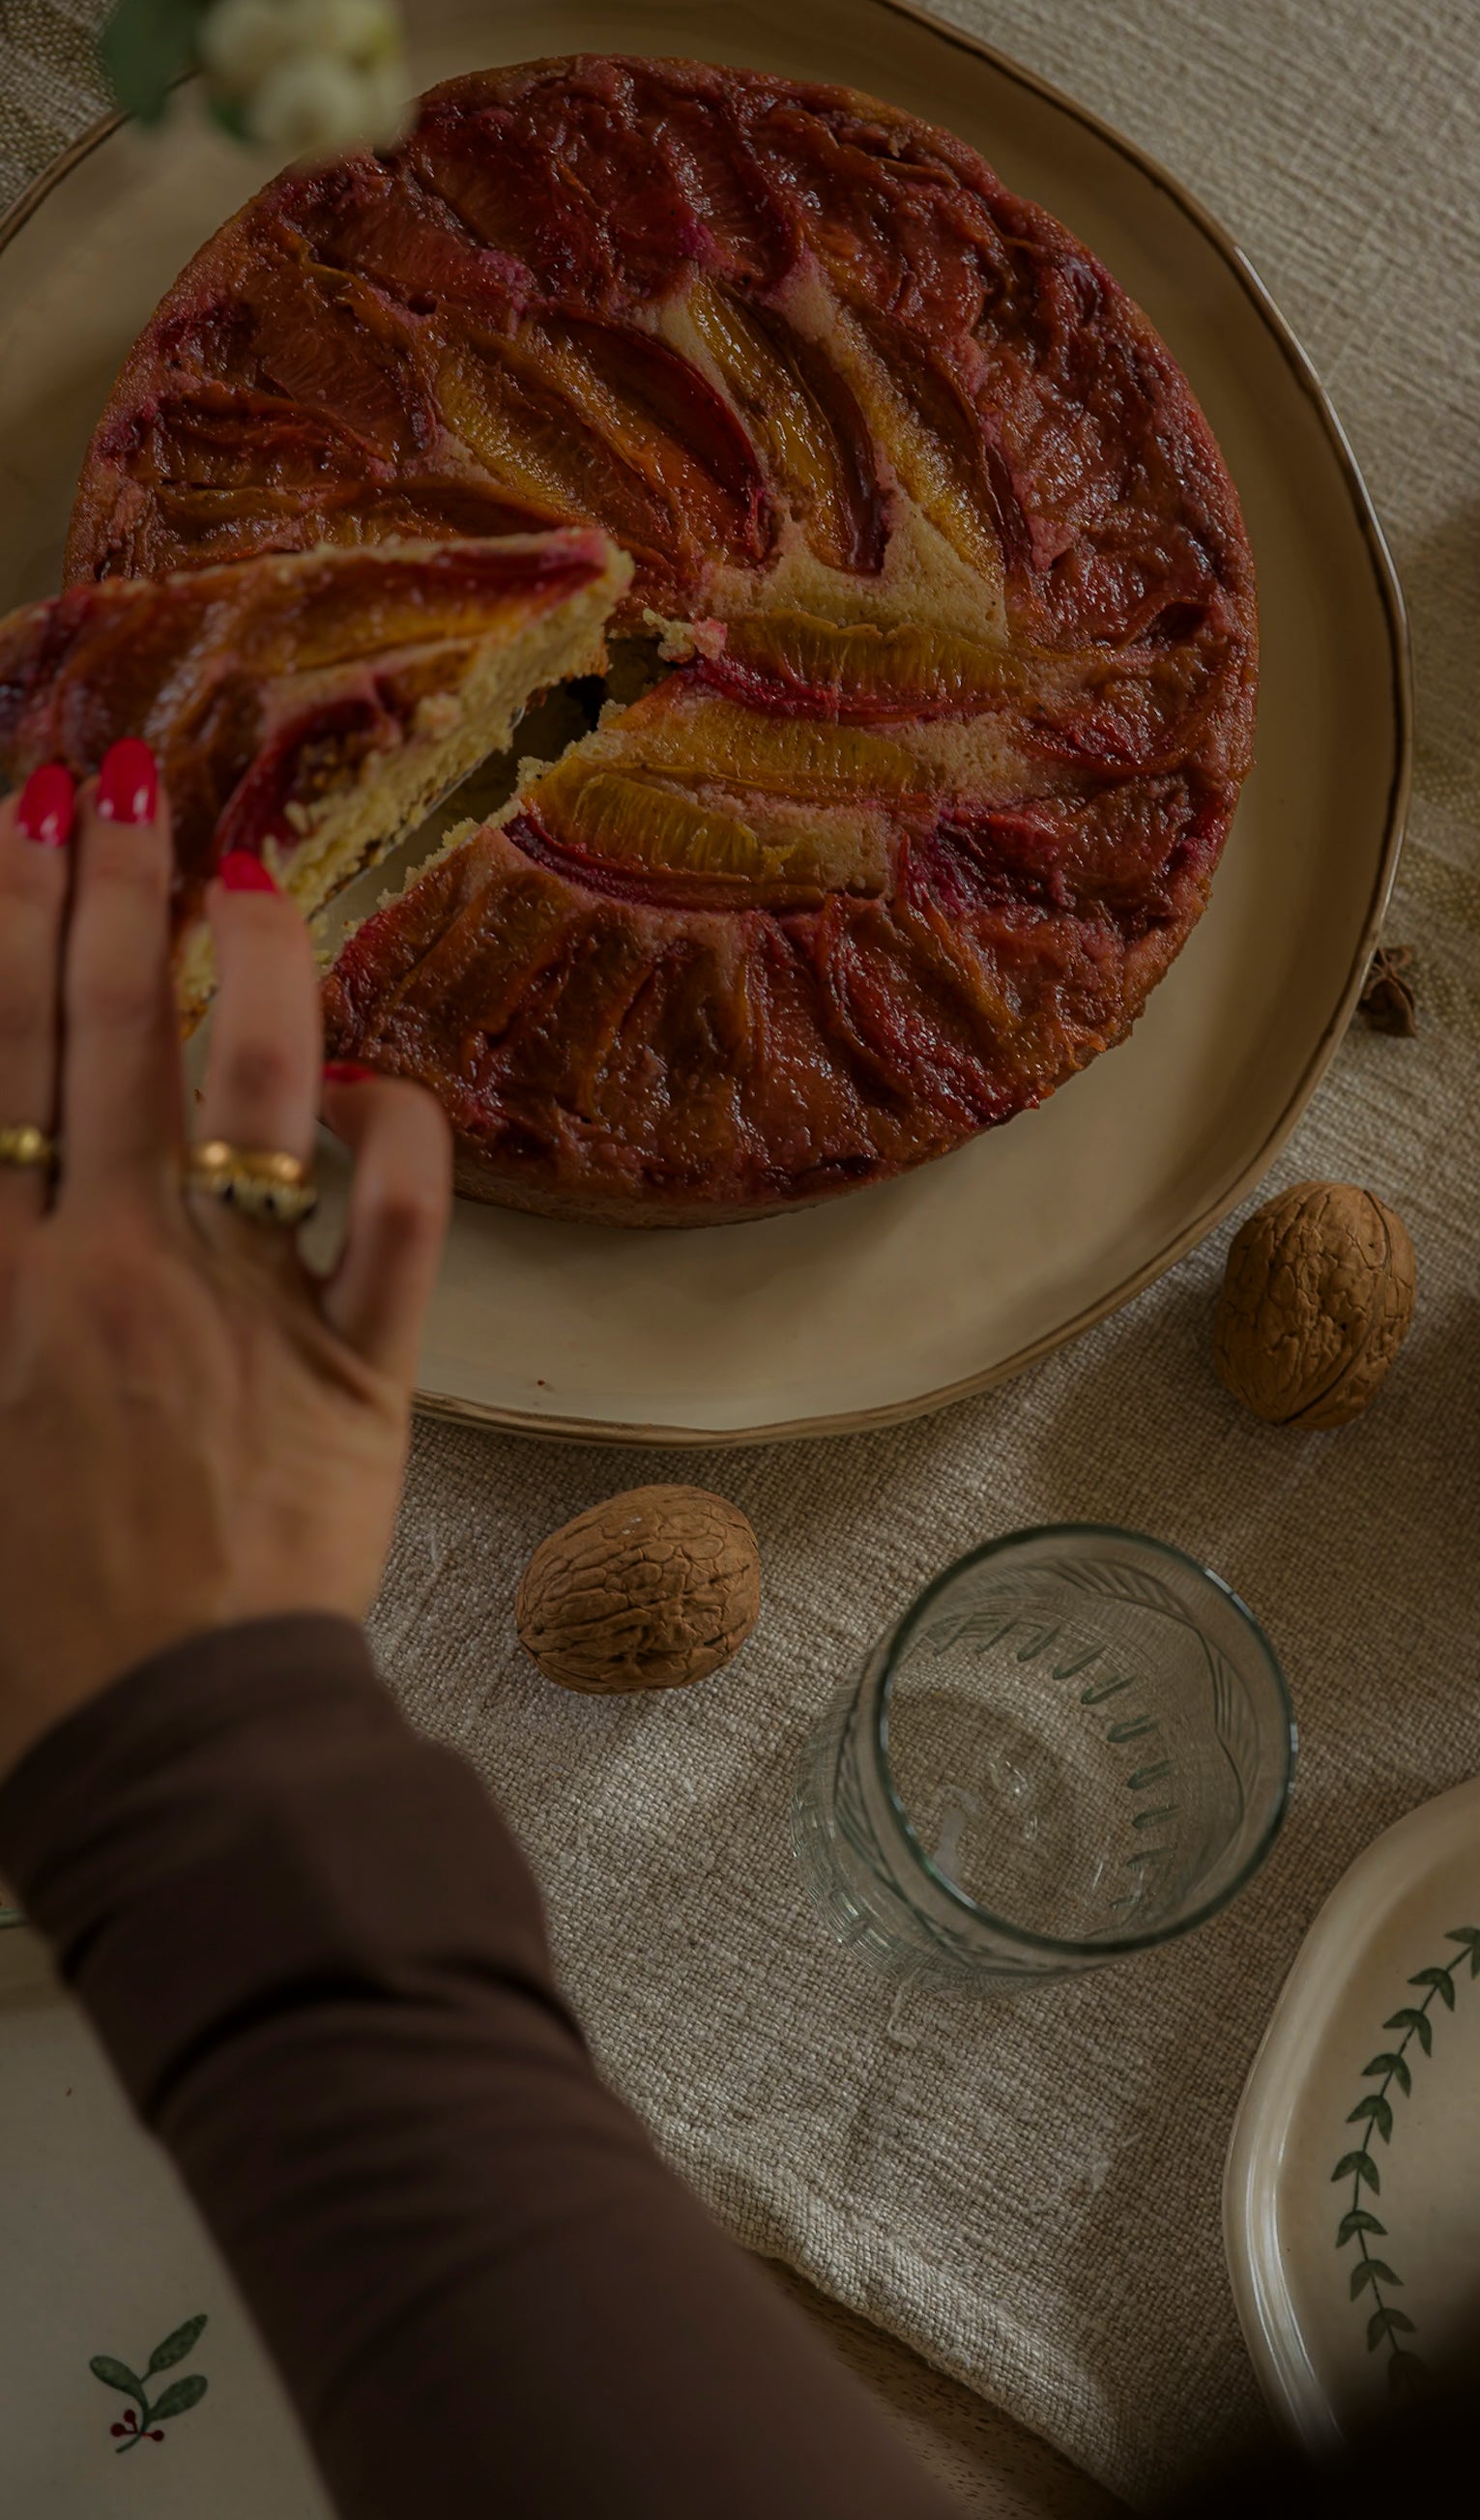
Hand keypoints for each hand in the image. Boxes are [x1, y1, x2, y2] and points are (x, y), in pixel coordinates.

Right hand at [0, 741, 450, 1777]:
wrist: (165, 1745)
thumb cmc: (30, 1628)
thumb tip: (17, 1188)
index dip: (1, 930)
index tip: (12, 821)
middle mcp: (113, 1271)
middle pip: (103, 1042)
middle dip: (104, 894)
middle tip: (109, 774)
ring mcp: (245, 1313)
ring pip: (252, 1095)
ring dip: (251, 966)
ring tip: (251, 862)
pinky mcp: (361, 1374)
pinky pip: (399, 1228)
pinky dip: (399, 1143)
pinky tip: (379, 1084)